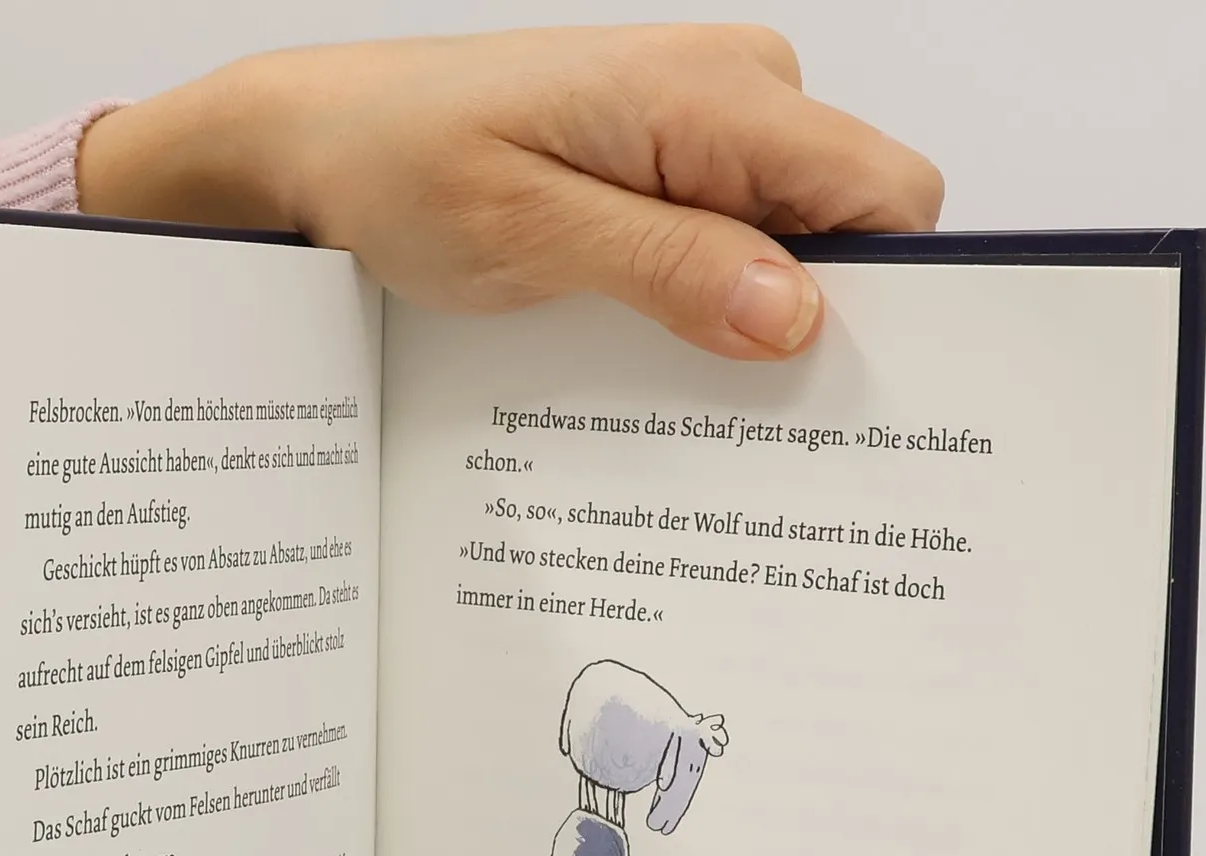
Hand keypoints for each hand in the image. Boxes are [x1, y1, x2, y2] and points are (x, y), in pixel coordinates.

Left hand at [78, 25, 942, 359]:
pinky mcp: (667, 157)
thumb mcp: (530, 236)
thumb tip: (796, 316)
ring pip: (797, 239)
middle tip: (747, 416)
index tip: (841, 392)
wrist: (315, 143)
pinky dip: (714, 296)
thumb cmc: (398, 166)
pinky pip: (736, 234)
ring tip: (680, 381)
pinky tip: (658, 344)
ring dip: (756, 316)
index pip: (888, 196)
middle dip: (820, 322)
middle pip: (854, 225)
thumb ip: (670, 269)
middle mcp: (733, 90)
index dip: (890, 299)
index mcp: (715, 92)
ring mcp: (703, 121)